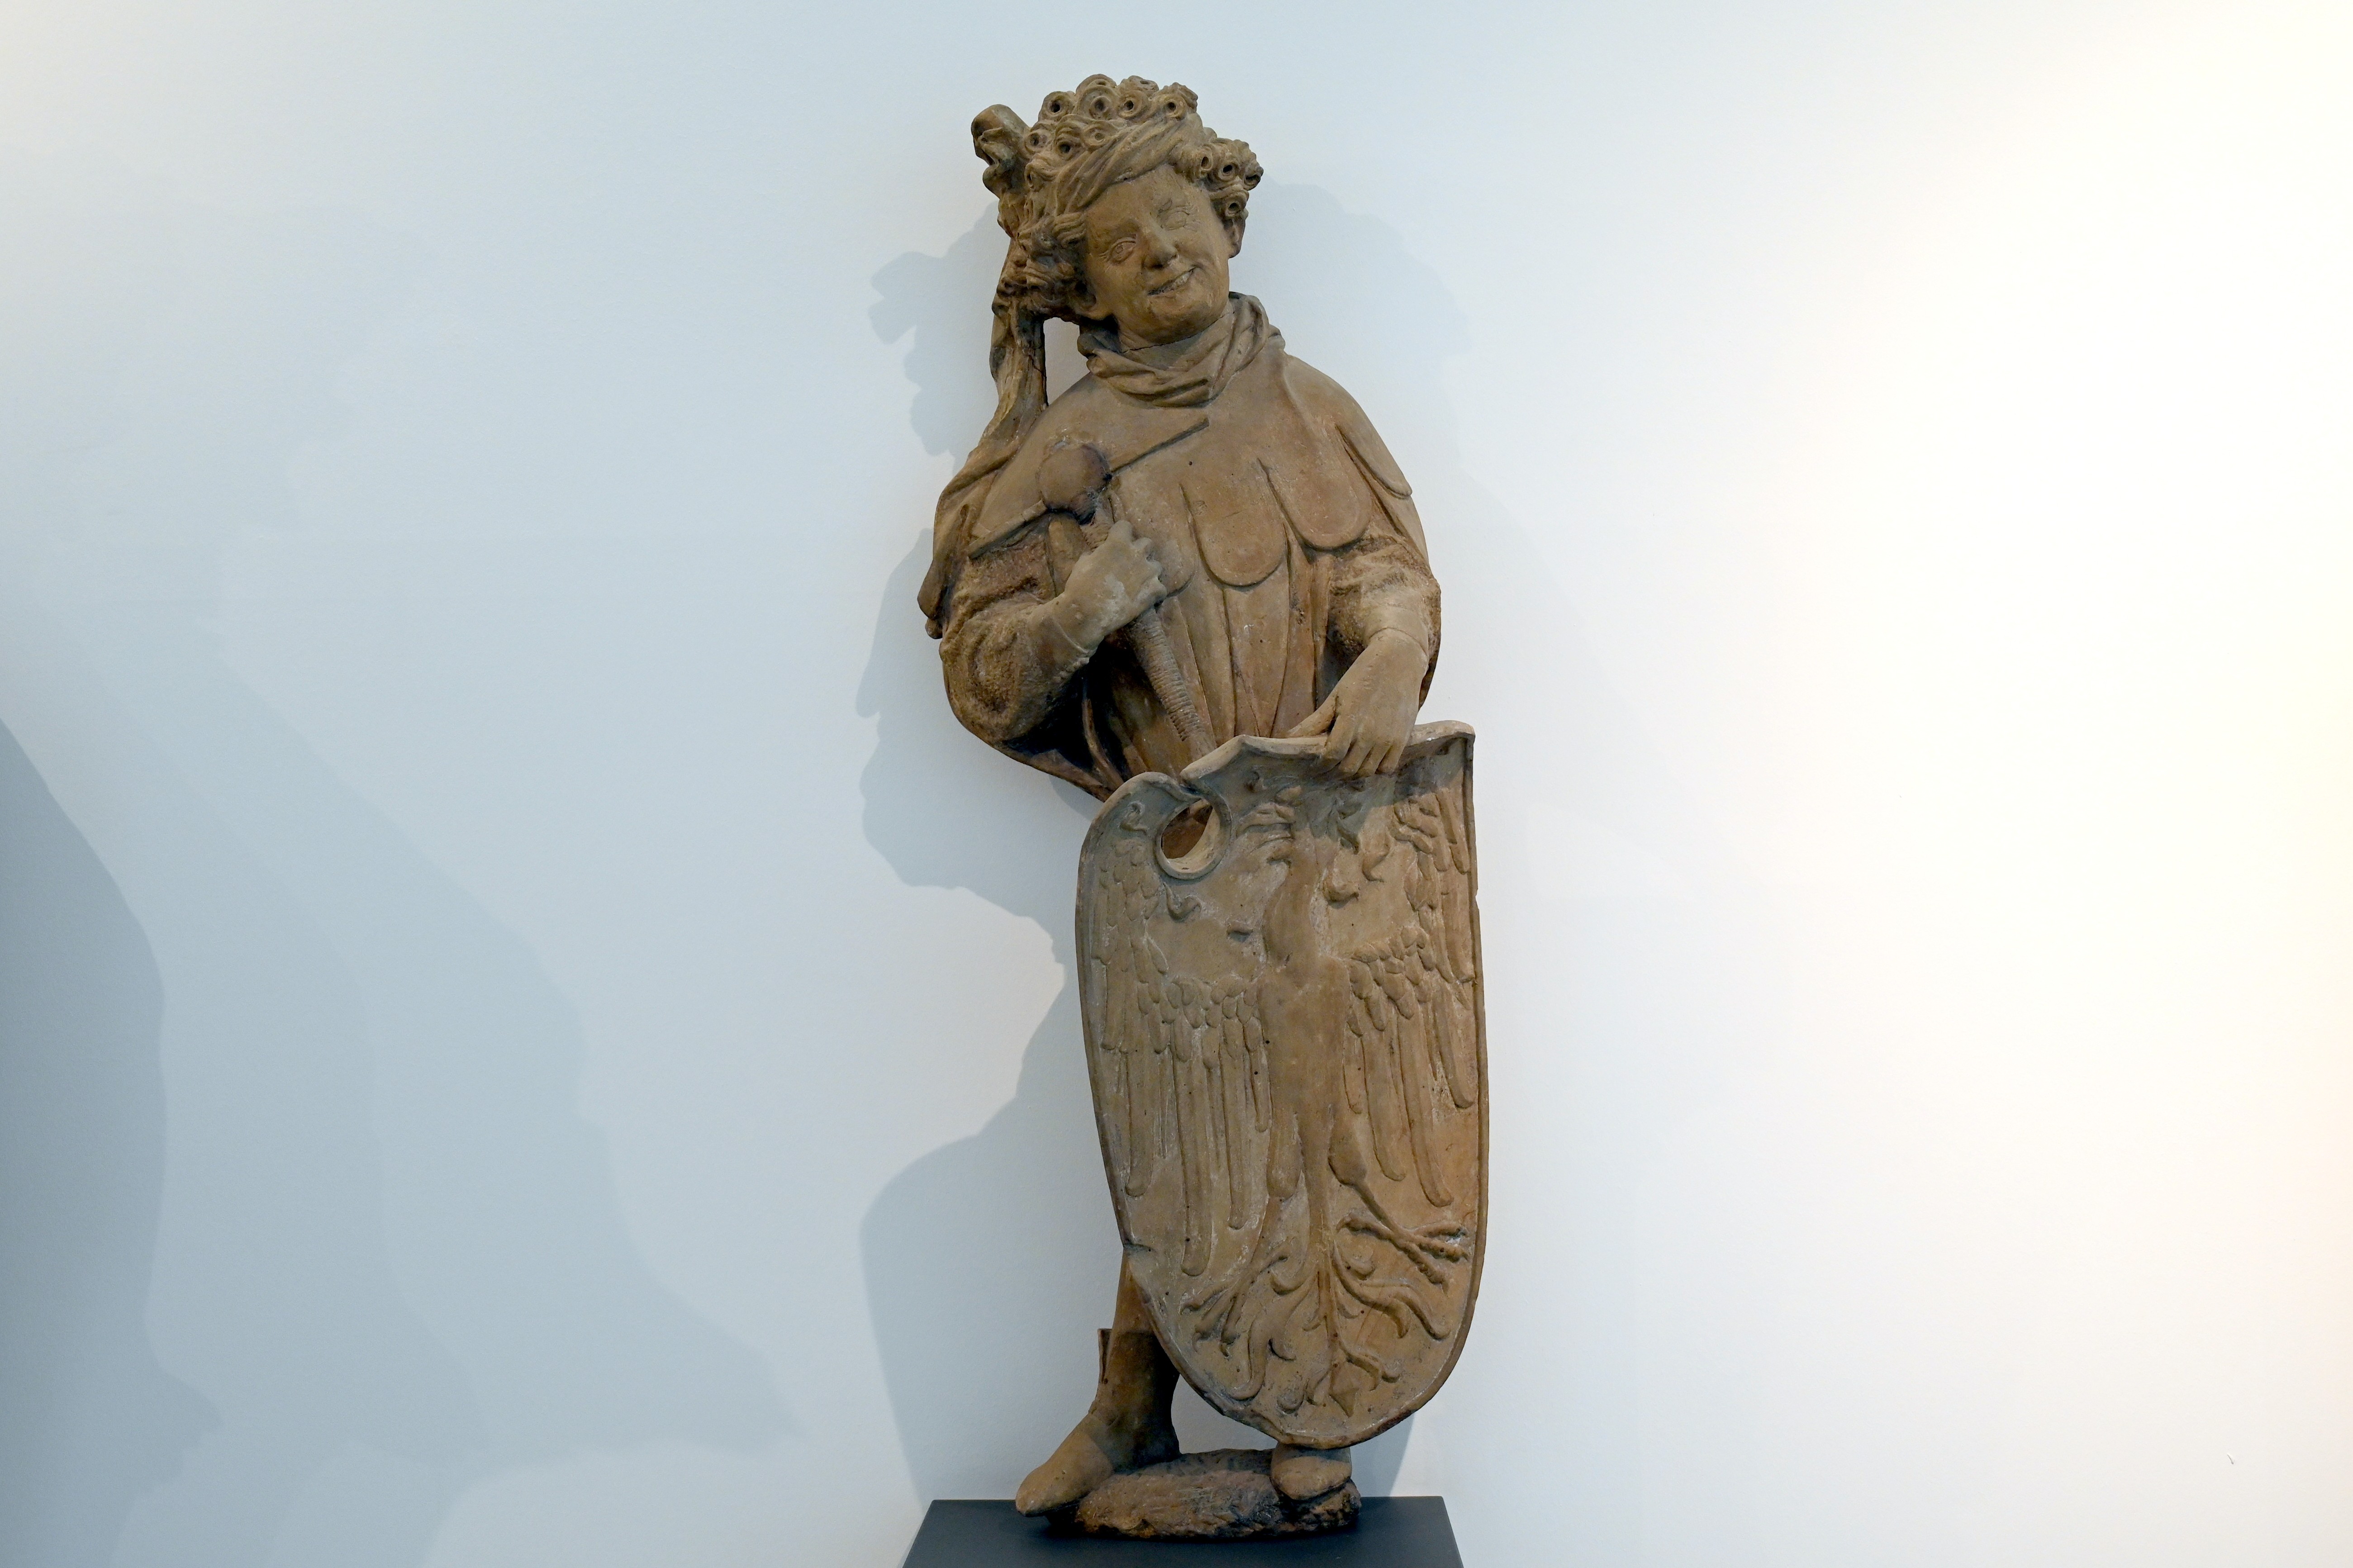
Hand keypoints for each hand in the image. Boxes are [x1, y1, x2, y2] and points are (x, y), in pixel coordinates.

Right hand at [1051, 516, 1168, 650]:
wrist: (1087, 612)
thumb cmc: (1079, 586)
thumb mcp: (1082, 564)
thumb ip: (1094, 555)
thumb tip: (1095, 554)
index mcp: (1117, 543)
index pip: (1125, 526)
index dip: (1121, 534)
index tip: (1117, 541)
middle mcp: (1137, 553)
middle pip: (1147, 543)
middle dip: (1141, 551)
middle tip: (1132, 563)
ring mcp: (1148, 572)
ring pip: (1157, 566)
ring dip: (1150, 572)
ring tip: (1140, 583)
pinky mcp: (1154, 590)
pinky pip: (1162, 589)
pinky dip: (1156, 594)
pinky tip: (1147, 599)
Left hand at [1286, 629, 1427, 775]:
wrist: (1399, 661)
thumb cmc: (1362, 677)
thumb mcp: (1336, 696)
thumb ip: (1315, 721)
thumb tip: (1289, 738)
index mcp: (1350, 719)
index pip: (1332, 755)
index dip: (1321, 766)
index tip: (1315, 767)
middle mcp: (1370, 733)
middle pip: (1349, 769)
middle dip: (1335, 772)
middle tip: (1328, 768)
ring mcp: (1388, 738)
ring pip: (1367, 772)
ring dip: (1354, 773)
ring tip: (1347, 764)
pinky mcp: (1403, 740)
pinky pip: (1388, 768)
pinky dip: (1376, 769)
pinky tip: (1368, 760)